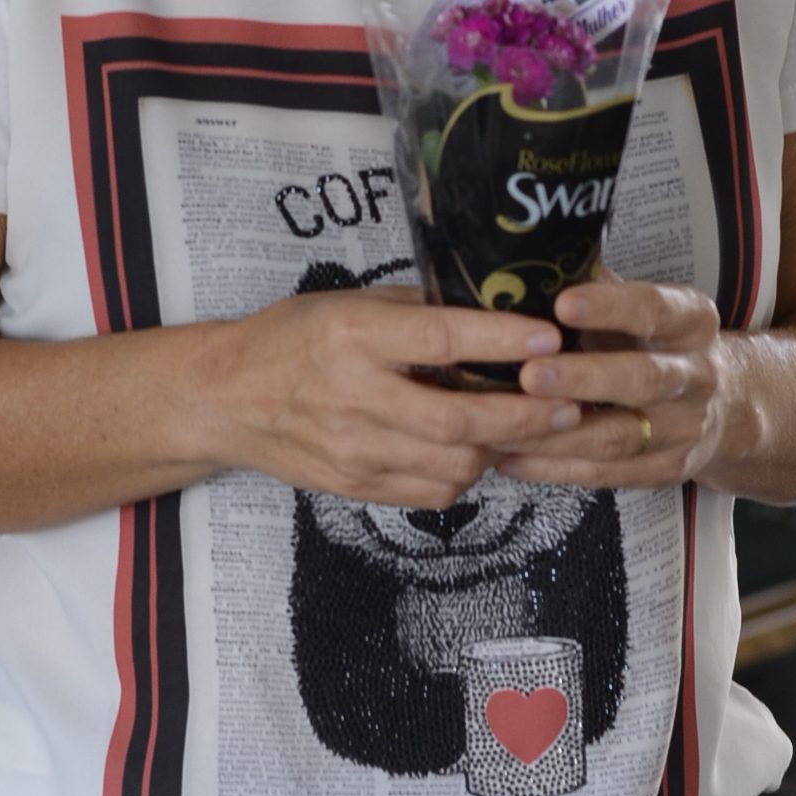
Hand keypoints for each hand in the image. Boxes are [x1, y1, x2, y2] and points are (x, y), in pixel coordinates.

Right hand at [212, 287, 585, 508]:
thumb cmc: (291, 339)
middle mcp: (353, 396)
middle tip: (570, 406)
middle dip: (524, 416)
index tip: (549, 339)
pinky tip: (477, 453)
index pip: (441, 340)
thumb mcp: (349, 302)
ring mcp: (353, 450)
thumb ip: (416, 311)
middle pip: (457, 419)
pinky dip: (466, 476)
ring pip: (453, 466)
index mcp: (353, 336)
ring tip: (528, 430)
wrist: (226, 399)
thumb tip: (491, 310)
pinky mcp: (354, 487)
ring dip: (500, 449)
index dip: (501, 343)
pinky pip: (431, 493)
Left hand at [491, 267, 744, 489]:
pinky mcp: (667, 470)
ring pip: (620, 437)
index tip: (562, 303)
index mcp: (691, 321)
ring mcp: (685, 429)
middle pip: (642, 379)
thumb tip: (530, 253)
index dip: (610, 307)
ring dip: (559, 434)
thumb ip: (597, 284)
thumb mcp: (642, 307)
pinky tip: (509, 458)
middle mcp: (697, 375)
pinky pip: (607, 474)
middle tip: (529, 375)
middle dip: (584, 379)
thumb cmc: (656, 342)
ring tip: (503, 426)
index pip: (653, 310)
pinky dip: (555, 469)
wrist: (726, 405)